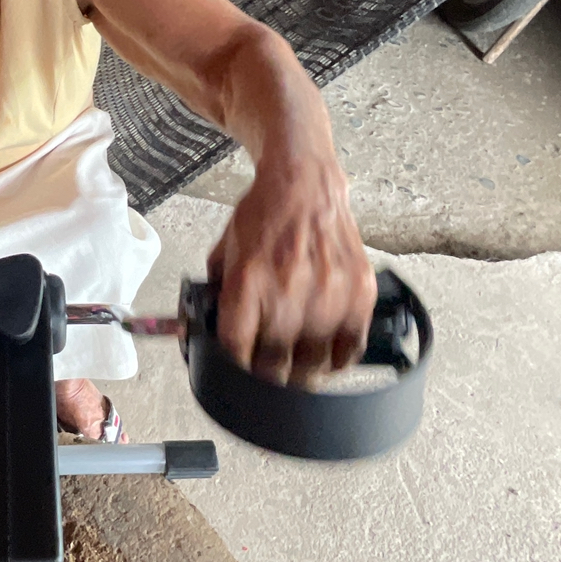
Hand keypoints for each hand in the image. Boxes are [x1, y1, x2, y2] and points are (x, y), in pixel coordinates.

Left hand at [208, 152, 376, 383]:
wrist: (303, 182)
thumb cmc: (263, 215)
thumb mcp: (223, 252)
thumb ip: (216, 295)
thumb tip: (201, 331)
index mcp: (248, 282)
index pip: (236, 351)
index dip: (234, 372)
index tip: (236, 376)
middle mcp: (288, 291)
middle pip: (275, 368)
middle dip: (266, 378)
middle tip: (267, 375)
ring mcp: (327, 295)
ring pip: (313, 366)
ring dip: (302, 375)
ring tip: (296, 372)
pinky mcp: (359, 293)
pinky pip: (351, 349)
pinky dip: (338, 361)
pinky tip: (327, 359)